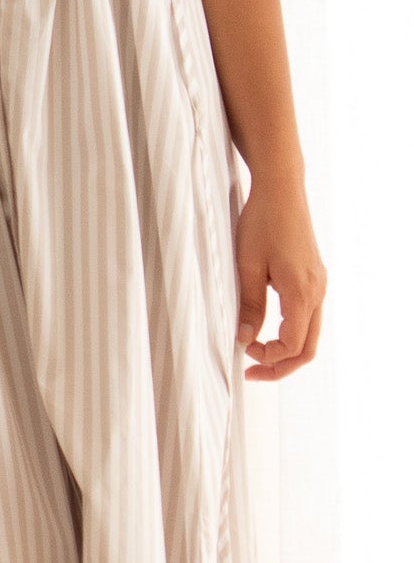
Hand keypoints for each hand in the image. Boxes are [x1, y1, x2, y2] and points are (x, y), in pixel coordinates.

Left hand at [233, 171, 327, 380]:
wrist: (281, 190)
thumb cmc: (262, 222)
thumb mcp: (247, 265)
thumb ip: (249, 305)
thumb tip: (245, 338)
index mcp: (302, 293)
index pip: (292, 346)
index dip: (268, 358)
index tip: (243, 352)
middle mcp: (317, 292)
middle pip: (307, 348)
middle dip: (280, 365)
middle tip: (251, 372)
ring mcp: (318, 285)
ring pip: (309, 334)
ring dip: (285, 350)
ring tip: (256, 352)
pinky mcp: (313, 277)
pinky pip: (307, 316)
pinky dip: (291, 331)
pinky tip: (268, 330)